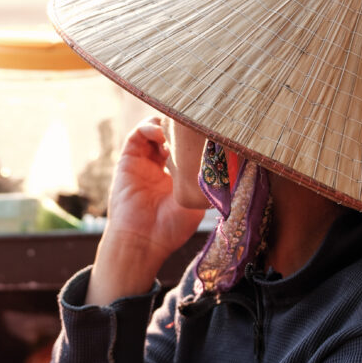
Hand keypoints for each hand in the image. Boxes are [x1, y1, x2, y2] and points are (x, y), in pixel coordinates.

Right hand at [88, 117, 206, 303]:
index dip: (197, 136)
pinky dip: (148, 126)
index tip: (210, 130)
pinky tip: (160, 131)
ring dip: (166, 123)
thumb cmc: (171, 228)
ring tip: (177, 128)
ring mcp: (144, 162)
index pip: (188, 147)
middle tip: (195, 123)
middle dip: (183, 126)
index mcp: (179, 176)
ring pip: (155, 130)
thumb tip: (234, 161)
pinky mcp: (128, 160)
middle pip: (172, 135)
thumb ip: (210, 181)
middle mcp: (161, 166)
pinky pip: (137, 135)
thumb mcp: (199, 200)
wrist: (142, 239)